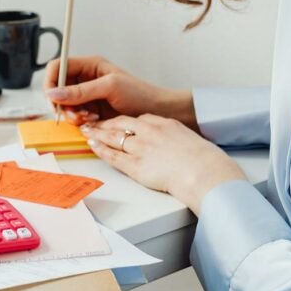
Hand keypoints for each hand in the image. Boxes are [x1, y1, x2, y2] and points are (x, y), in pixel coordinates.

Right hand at [43, 56, 195, 127]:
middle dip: (62, 103)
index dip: (50, 82)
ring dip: (72, 114)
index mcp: (88, 65)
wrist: (156, 112)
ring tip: (90, 118)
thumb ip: (81, 90)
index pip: (57, 67)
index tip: (52, 99)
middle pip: (57, 89)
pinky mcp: (90, 111)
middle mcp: (85, 79)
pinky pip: (74, 117)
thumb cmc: (139, 93)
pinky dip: (79, 122)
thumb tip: (53, 94)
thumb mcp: (110, 87)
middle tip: (76, 113)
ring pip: (64, 105)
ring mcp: (87, 96)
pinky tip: (94, 122)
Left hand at [81, 114, 245, 213]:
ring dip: (97, 134)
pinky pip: (114, 157)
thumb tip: (172, 142)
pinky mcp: (136, 166)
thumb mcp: (188, 138)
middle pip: (120, 124)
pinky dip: (101, 150)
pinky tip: (93, 146)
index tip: (116, 121)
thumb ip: (174, 136)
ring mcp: (141, 148)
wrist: (203, 171)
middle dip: (104, 123)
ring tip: (87, 131)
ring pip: (113, 137)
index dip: (124, 120)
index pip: (138, 119)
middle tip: (92, 122)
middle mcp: (149, 132)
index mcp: (163, 124)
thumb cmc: (202, 158)